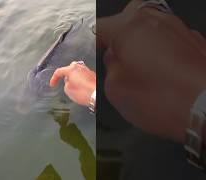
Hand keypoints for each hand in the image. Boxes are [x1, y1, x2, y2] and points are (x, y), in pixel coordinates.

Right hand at [49, 61, 95, 105]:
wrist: (96, 95)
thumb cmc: (84, 92)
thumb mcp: (68, 90)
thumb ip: (65, 84)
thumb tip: (68, 83)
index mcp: (71, 69)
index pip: (59, 71)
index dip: (54, 78)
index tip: (53, 84)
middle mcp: (80, 67)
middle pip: (69, 69)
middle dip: (65, 75)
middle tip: (63, 83)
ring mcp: (87, 70)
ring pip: (77, 72)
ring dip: (73, 78)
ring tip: (73, 86)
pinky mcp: (92, 75)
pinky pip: (83, 75)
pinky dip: (80, 80)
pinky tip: (80, 87)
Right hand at [99, 0, 205, 141]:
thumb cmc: (157, 97)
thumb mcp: (116, 89)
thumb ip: (110, 68)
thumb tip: (117, 58)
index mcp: (128, 26)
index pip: (99, 28)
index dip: (91, 44)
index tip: (91, 57)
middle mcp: (153, 18)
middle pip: (126, 19)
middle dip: (118, 35)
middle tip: (116, 57)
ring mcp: (176, 26)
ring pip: (148, 26)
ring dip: (139, 40)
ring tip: (139, 64)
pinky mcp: (194, 39)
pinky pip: (166, 37)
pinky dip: (159, 47)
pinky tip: (161, 68)